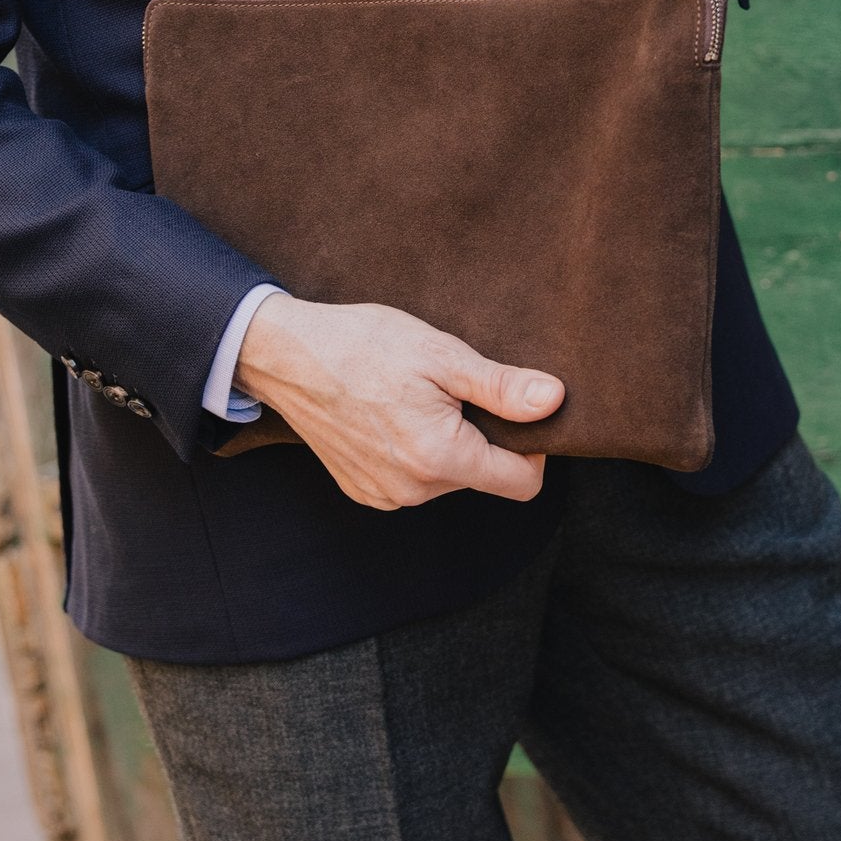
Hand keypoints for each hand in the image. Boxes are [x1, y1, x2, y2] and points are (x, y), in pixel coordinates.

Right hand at [234, 293, 563, 509]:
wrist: (286, 355)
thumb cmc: (362, 344)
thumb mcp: (440, 354)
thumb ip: (502, 387)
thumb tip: (555, 401)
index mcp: (440, 458)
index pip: (521, 482)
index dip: (530, 447)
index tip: (509, 409)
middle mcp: (413, 490)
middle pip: (483, 477)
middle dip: (481, 439)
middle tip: (449, 391)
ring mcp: (385, 495)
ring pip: (449, 479)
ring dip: (447, 445)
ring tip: (414, 400)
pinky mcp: (363, 491)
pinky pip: (413, 482)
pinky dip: (415, 454)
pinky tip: (391, 417)